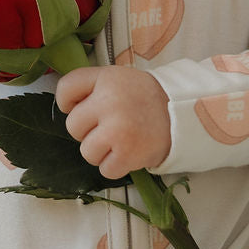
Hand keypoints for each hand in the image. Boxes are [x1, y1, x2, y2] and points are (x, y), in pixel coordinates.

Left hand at [55, 67, 170, 178]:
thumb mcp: (117, 78)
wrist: (183, 115)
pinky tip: (129, 152)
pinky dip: (115, 166)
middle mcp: (110, 101)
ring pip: (86, 152)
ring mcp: (118, 129)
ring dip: (101, 152)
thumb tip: (65, 107)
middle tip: (110, 126)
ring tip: (120, 140)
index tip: (83, 107)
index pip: (65, 89)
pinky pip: (105, 169)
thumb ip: (90, 86)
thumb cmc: (143, 98)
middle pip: (72, 126)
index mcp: (105, 79)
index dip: (68, 103)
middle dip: (88, 130)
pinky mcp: (128, 154)